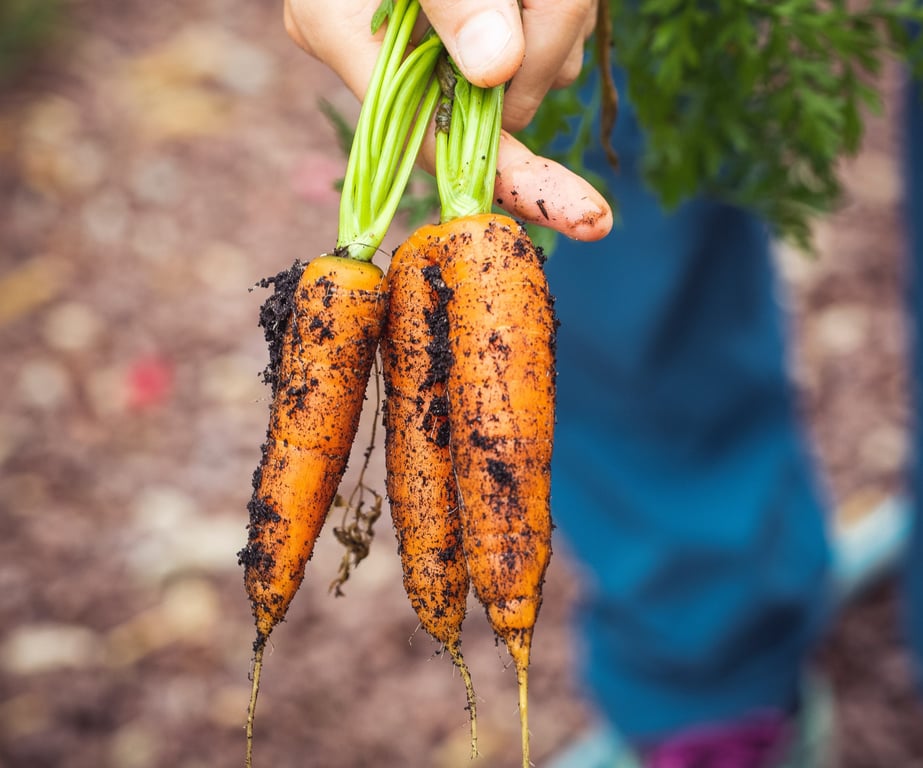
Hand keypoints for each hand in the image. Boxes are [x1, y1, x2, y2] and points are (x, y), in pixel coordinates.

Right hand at [284, 0, 611, 240]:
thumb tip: (496, 71)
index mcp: (343, 33)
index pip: (436, 143)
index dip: (514, 180)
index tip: (585, 216)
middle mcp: (386, 51)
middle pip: (500, 104)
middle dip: (547, 47)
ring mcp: (433, 39)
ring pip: (535, 68)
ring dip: (559, 15)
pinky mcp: (475, 22)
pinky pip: (544, 38)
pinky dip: (558, 7)